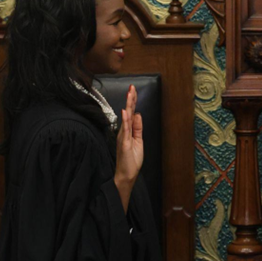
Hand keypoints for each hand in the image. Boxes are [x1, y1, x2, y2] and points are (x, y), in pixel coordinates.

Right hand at [114, 85, 142, 210]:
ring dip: (128, 105)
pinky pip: (125, 130)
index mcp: (128, 130)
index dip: (132, 101)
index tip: (133, 89)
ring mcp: (123, 136)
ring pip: (126, 118)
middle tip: (132, 86)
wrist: (126, 174)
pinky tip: (126, 111)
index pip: (131, 113)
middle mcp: (123, 131)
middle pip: (128, 112)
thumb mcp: (138, 140)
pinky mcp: (123, 143)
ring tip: (130, 93)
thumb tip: (137, 114)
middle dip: (130, 99)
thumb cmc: (131, 159)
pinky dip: (125, 120)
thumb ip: (137, 127)